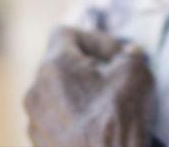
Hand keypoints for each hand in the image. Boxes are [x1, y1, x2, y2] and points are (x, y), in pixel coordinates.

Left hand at [23, 26, 154, 146]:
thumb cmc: (118, 119)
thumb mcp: (135, 74)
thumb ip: (130, 55)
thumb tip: (128, 54)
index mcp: (53, 65)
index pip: (66, 33)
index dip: (95, 39)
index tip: (117, 58)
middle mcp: (35, 89)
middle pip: (61, 64)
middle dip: (89, 68)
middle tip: (115, 81)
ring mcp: (33, 120)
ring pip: (56, 94)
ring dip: (80, 94)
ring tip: (107, 108)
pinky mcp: (38, 144)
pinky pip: (55, 120)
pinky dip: (73, 119)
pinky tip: (96, 131)